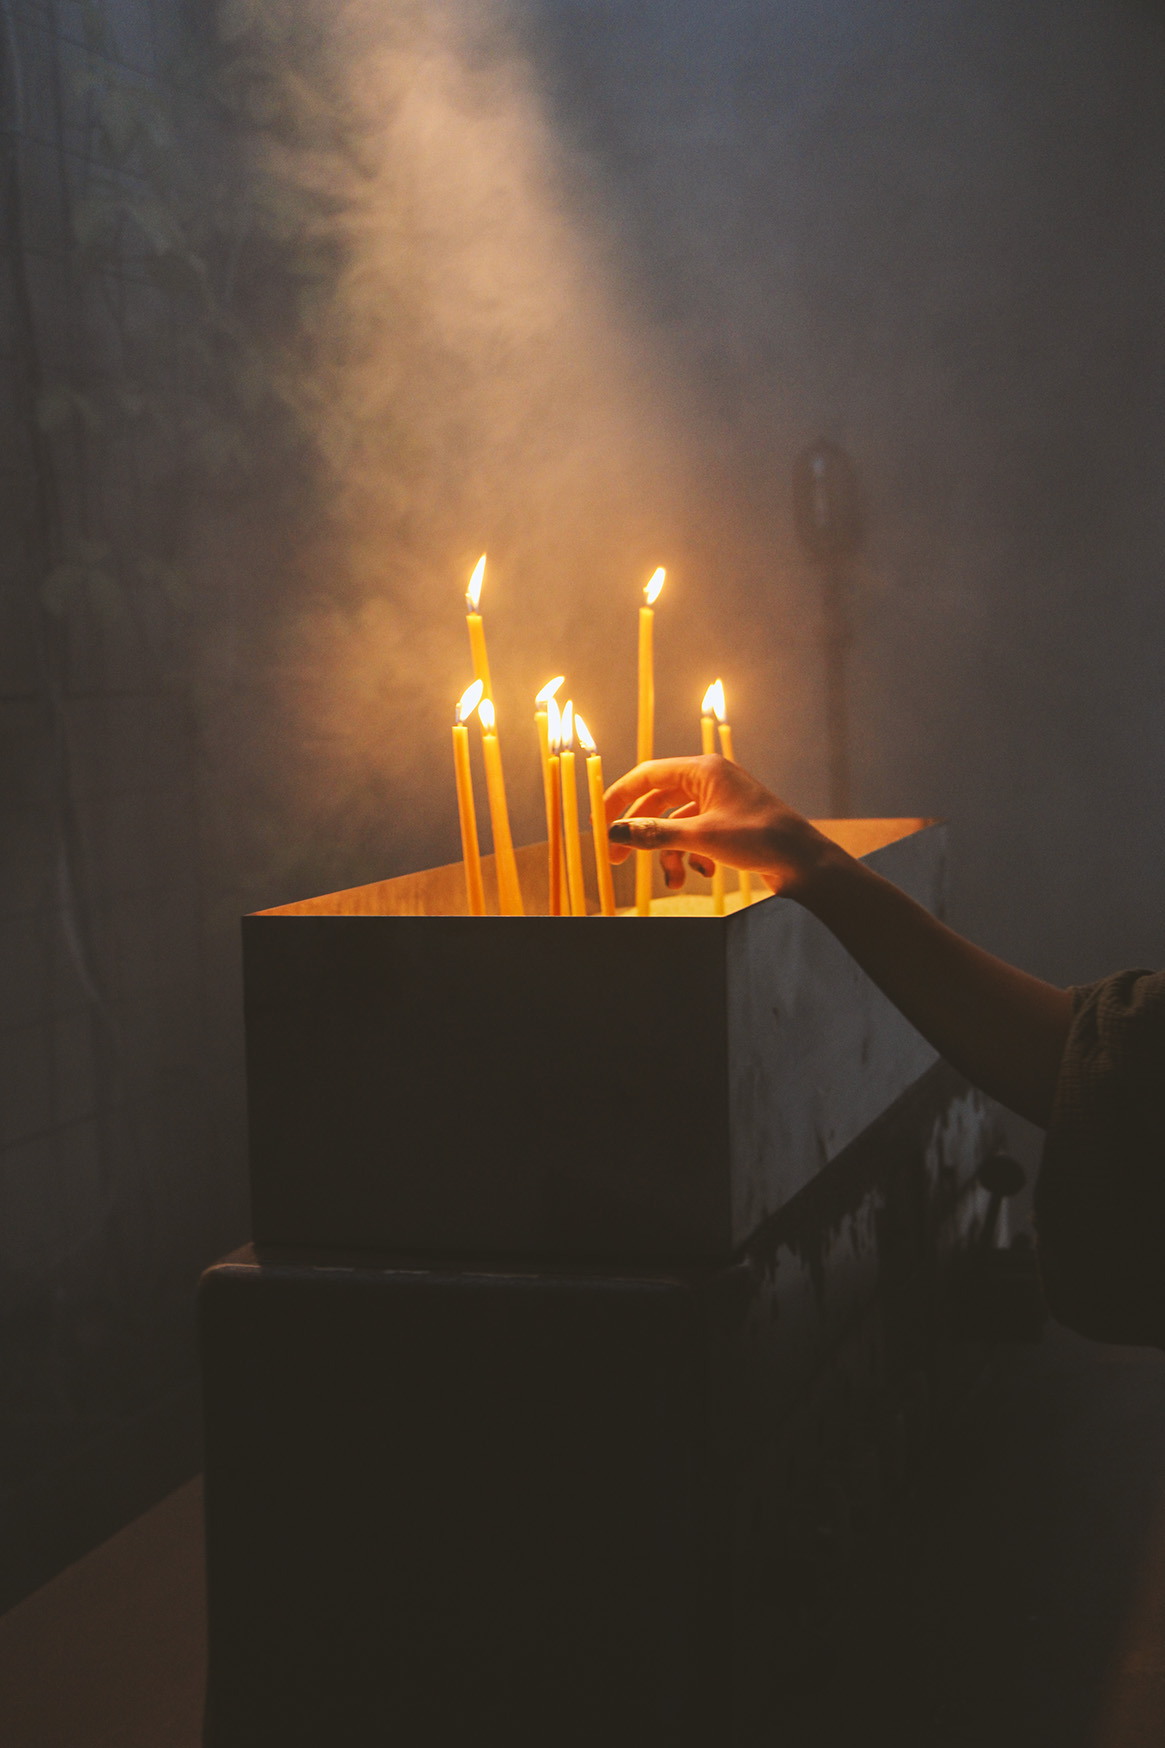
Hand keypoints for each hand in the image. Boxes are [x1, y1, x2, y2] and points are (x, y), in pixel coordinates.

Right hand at [604, 755, 842, 899]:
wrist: (805, 863)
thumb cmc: (759, 839)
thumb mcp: (701, 838)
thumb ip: (655, 834)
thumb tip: (616, 833)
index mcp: (703, 769)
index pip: (647, 775)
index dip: (619, 798)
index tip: (599, 823)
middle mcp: (710, 780)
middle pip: (658, 802)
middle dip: (640, 834)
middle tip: (616, 860)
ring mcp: (721, 803)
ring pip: (676, 825)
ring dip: (670, 854)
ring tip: (676, 882)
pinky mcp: (729, 825)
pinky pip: (695, 837)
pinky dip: (692, 856)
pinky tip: (705, 873)